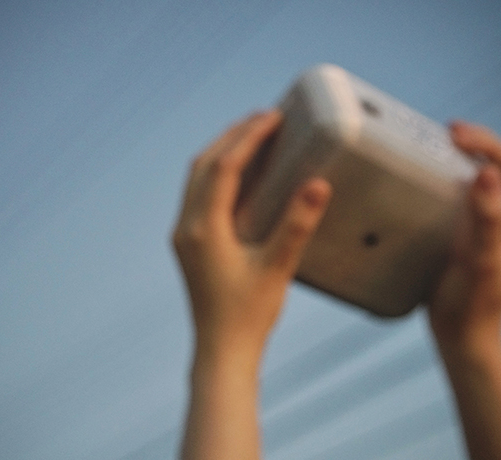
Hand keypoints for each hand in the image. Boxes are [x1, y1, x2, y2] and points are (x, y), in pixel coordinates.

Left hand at [172, 110, 330, 359]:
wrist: (221, 351)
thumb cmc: (249, 315)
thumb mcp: (277, 269)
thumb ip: (296, 225)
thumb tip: (317, 183)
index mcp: (203, 228)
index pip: (224, 167)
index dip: (248, 137)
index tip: (272, 116)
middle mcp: (186, 226)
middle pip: (203, 164)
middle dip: (232, 136)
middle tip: (265, 118)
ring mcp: (183, 235)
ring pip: (196, 177)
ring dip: (222, 152)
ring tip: (253, 136)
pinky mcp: (188, 244)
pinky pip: (198, 194)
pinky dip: (217, 174)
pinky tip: (240, 175)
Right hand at [428, 121, 500, 349]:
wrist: (464, 337)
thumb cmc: (473, 303)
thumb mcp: (480, 259)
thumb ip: (486, 218)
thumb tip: (486, 172)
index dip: (488, 145)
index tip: (455, 135)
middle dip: (479, 145)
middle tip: (447, 132)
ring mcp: (491, 230)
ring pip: (486, 183)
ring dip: (467, 160)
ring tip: (441, 148)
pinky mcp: (471, 239)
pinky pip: (467, 201)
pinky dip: (452, 183)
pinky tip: (432, 183)